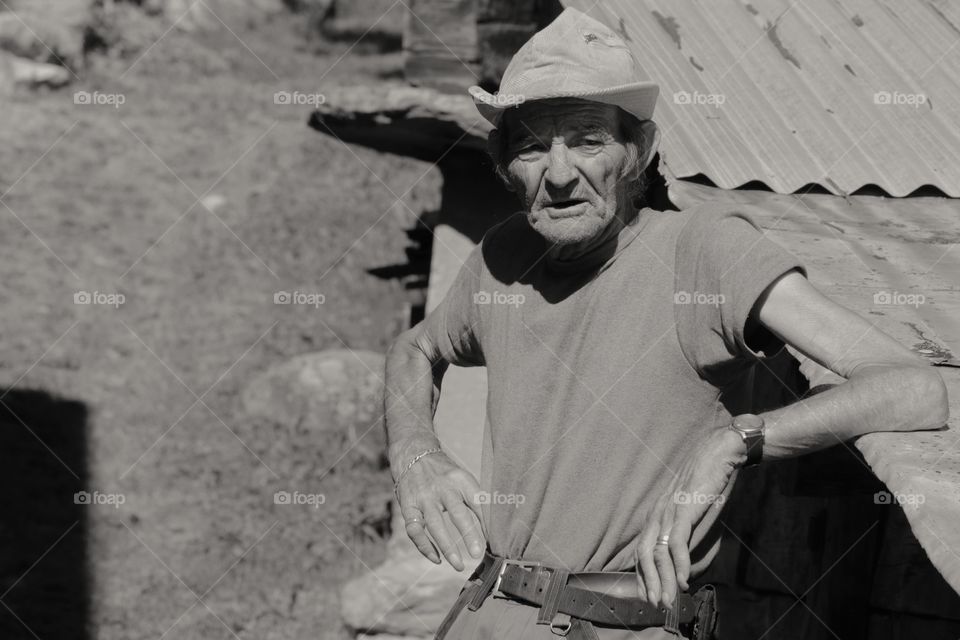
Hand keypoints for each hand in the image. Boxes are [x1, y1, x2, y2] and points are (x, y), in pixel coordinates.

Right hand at [395, 450, 485, 570]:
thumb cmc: (444, 473)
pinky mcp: (408, 507)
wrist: (412, 454)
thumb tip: (495, 526)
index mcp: (460, 479)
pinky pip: (414, 530)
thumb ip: (476, 498)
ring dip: (447, 547)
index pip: (477, 500)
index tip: (495, 539)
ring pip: (435, 524)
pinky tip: (436, 559)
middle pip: (457, 512)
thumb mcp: (462, 477)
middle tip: (477, 554)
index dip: (486, 520)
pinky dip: (424, 546)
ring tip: (459, 565)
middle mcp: (441, 487)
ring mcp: (423, 498)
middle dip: (468, 534)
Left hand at [634, 428, 744, 608]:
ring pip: (658, 552)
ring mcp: (669, 510)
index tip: (648, 596)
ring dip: (663, 579)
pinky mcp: (685, 508)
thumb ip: (687, 534)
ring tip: (669, 600)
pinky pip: (676, 541)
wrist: (721, 453)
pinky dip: (679, 563)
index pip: (643, 550)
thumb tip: (687, 560)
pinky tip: (684, 579)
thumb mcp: (695, 512)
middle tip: (656, 604)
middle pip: (644, 555)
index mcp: (657, 514)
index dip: (643, 575)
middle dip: (649, 583)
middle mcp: (658, 513)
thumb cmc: (709, 483)